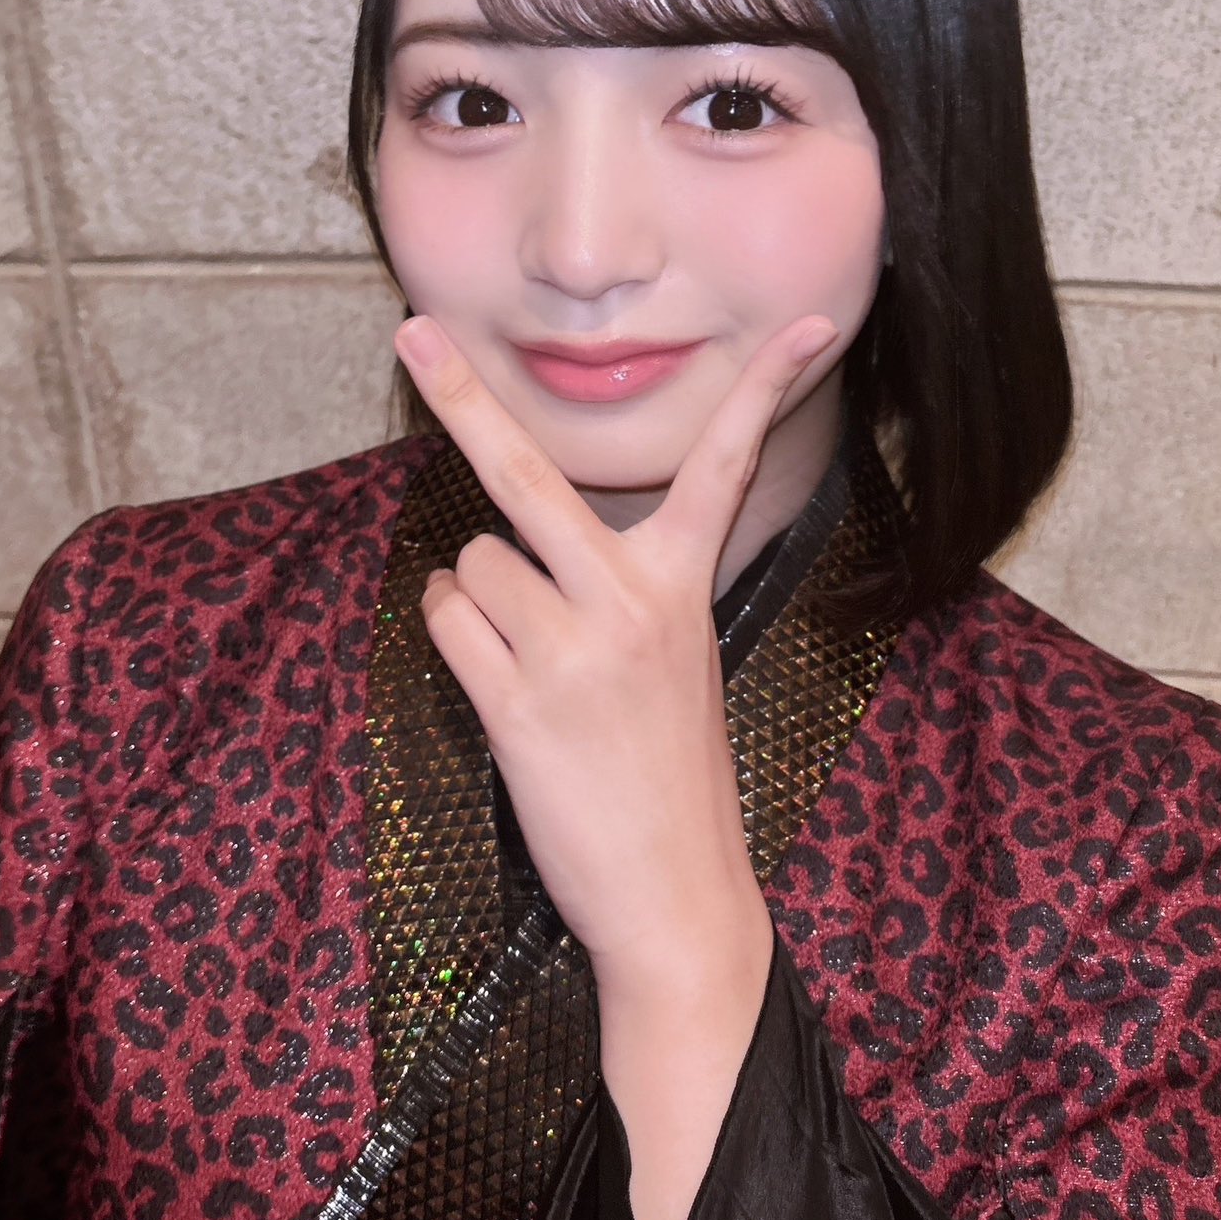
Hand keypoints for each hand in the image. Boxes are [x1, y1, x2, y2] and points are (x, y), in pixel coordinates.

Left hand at [392, 311, 836, 995]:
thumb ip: (627, 586)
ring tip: (527, 660)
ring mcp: (574, 647)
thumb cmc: (673, 774)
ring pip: (473, 563)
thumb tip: (519, 538)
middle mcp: (633, 599)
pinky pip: (447, 620)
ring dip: (476, 597)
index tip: (807, 323)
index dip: (765, 387)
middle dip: (462, 397)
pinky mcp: (519, 700)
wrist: (677, 896)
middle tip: (413, 333)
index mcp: (688, 583)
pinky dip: (453, 633)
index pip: (727, 461)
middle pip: (528, 473)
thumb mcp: (683, 657)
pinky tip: (499, 679)